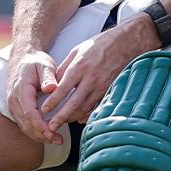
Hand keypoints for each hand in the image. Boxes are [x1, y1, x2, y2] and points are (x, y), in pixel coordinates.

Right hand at [5, 47, 61, 144]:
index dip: (40, 125)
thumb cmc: (36, 62)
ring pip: (24, 126)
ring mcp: (13, 105)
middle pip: (26, 123)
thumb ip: (48, 76)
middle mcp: (14, 100)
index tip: (51, 132)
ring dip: (38, 135)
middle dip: (41, 134)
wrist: (22, 59)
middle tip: (58, 140)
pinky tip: (47, 135)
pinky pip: (24, 123)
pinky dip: (34, 131)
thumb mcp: (45, 65)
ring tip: (55, 140)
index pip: (29, 112)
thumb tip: (51, 88)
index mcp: (21, 90)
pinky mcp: (16, 108)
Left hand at [41, 14, 159, 133]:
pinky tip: (80, 118)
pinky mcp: (110, 89)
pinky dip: (88, 113)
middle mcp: (91, 78)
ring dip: (73, 117)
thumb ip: (64, 67)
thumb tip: (53, 84)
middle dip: (61, 116)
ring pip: (86, 107)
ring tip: (63, 123)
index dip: (53, 101)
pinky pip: (97, 105)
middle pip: (74, 102)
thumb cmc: (99, 45)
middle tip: (51, 127)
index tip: (44, 110)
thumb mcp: (77, 50)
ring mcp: (102, 85)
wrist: (126, 42)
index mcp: (80, 66)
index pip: (63, 88)